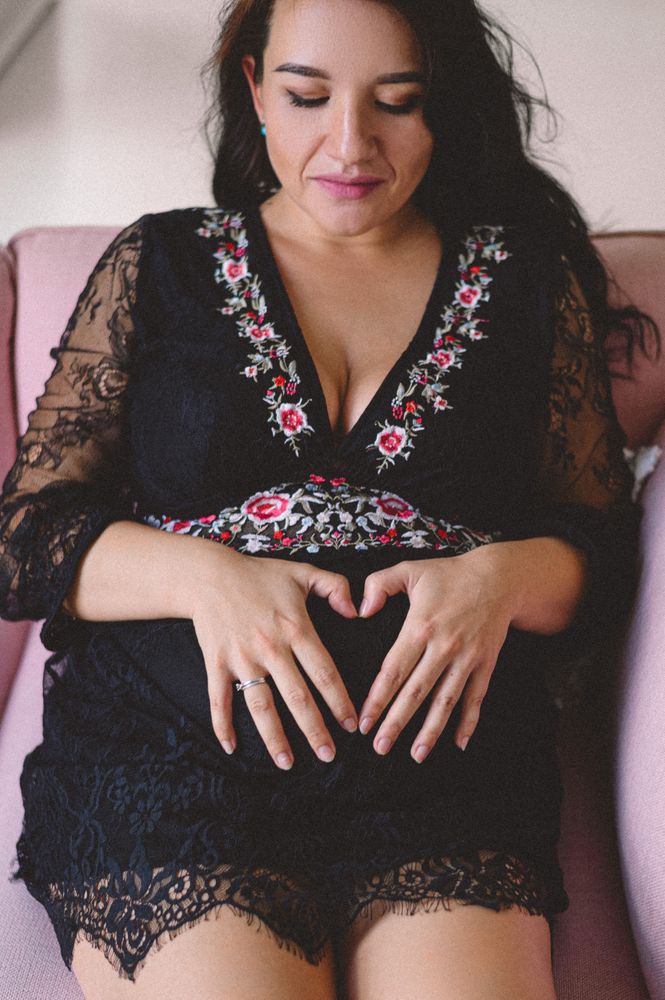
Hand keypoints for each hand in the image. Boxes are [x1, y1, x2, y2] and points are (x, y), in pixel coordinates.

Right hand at [188, 548, 359, 769]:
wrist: (209, 574)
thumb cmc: (260, 574)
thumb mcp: (303, 573)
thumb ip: (336, 588)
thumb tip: (357, 612)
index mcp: (296, 628)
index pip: (324, 673)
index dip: (340, 701)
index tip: (351, 725)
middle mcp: (271, 648)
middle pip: (297, 697)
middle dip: (315, 730)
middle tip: (328, 755)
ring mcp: (242, 658)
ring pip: (261, 706)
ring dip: (274, 738)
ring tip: (288, 762)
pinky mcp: (217, 663)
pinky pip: (219, 699)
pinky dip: (223, 725)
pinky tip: (232, 748)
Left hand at [356, 548, 515, 762]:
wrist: (498, 577)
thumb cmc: (448, 575)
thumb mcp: (409, 570)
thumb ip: (378, 585)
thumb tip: (361, 611)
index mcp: (419, 627)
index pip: (393, 671)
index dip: (378, 699)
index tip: (363, 721)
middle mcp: (443, 646)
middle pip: (416, 692)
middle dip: (397, 722)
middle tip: (379, 747)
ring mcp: (467, 658)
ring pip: (446, 701)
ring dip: (431, 730)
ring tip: (416, 754)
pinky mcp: (485, 663)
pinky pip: (476, 697)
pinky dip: (469, 721)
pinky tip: (459, 744)